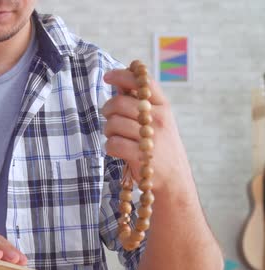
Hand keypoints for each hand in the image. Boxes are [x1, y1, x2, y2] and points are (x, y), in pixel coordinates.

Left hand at [102, 69, 191, 191]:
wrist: (175, 179)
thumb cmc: (160, 146)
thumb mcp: (157, 120)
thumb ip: (138, 102)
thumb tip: (118, 82)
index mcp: (163, 107)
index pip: (142, 82)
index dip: (122, 75)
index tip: (108, 76)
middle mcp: (159, 119)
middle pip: (119, 103)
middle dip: (107, 109)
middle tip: (109, 117)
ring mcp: (151, 138)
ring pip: (113, 123)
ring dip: (108, 131)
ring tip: (116, 136)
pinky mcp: (141, 156)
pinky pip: (112, 143)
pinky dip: (110, 147)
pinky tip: (118, 150)